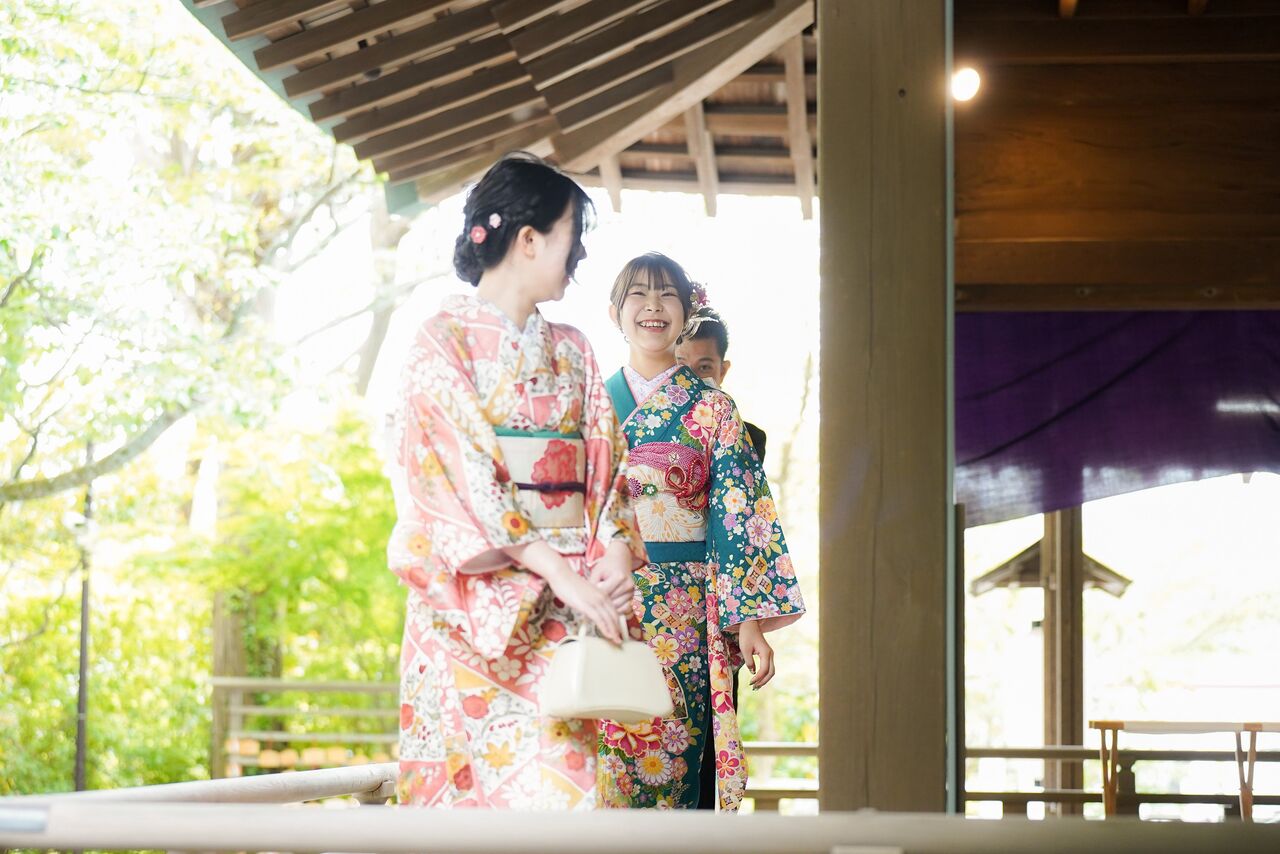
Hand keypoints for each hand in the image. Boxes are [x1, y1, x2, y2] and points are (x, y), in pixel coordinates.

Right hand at [505, 540, 622, 642]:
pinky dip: (605, 628)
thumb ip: (590, 602)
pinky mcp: (587, 605)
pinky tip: (608, 635)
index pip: (613, 610)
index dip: (616, 622)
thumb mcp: (585, 594)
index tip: (617, 632)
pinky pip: (599, 619)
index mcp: (602, 594)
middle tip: (619, 640)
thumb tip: (590, 613)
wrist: (562, 575)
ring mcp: (595, 601)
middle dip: (617, 629)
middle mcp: (602, 597)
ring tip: (616, 641)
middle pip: (613, 616)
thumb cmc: (570, 584)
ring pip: (608, 619)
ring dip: (613, 631)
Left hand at [589, 540, 636, 614]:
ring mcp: (633, 592)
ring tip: (603, 602)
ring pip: (618, 608)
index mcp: (619, 577)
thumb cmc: (606, 566)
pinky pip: (626, 610)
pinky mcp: (635, 597)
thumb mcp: (597, 572)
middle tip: (595, 600)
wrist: (620, 560)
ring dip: (609, 608)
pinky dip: (619, 610)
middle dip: (602, 603)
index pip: (604, 593)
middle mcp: (629, 585)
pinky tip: (611, 606)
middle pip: (611, 602)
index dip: (595, 596)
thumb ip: (593, 585)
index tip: (589, 596)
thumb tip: (590, 600)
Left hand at [737, 619, 774, 689]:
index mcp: (766, 653)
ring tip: (756, 686)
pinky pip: (768, 667)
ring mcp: (770, 654)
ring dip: (764, 679)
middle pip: (771, 672)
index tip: (750, 683)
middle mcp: (770, 654)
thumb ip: (749, 662)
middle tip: (754, 688)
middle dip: (763, 681)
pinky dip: (764, 674)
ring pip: (771, 671)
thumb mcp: (745, 649)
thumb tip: (753, 672)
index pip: (764, 670)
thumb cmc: (746, 636)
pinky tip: (757, 679)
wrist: (750, 625)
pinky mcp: (767, 655)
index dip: (758, 678)